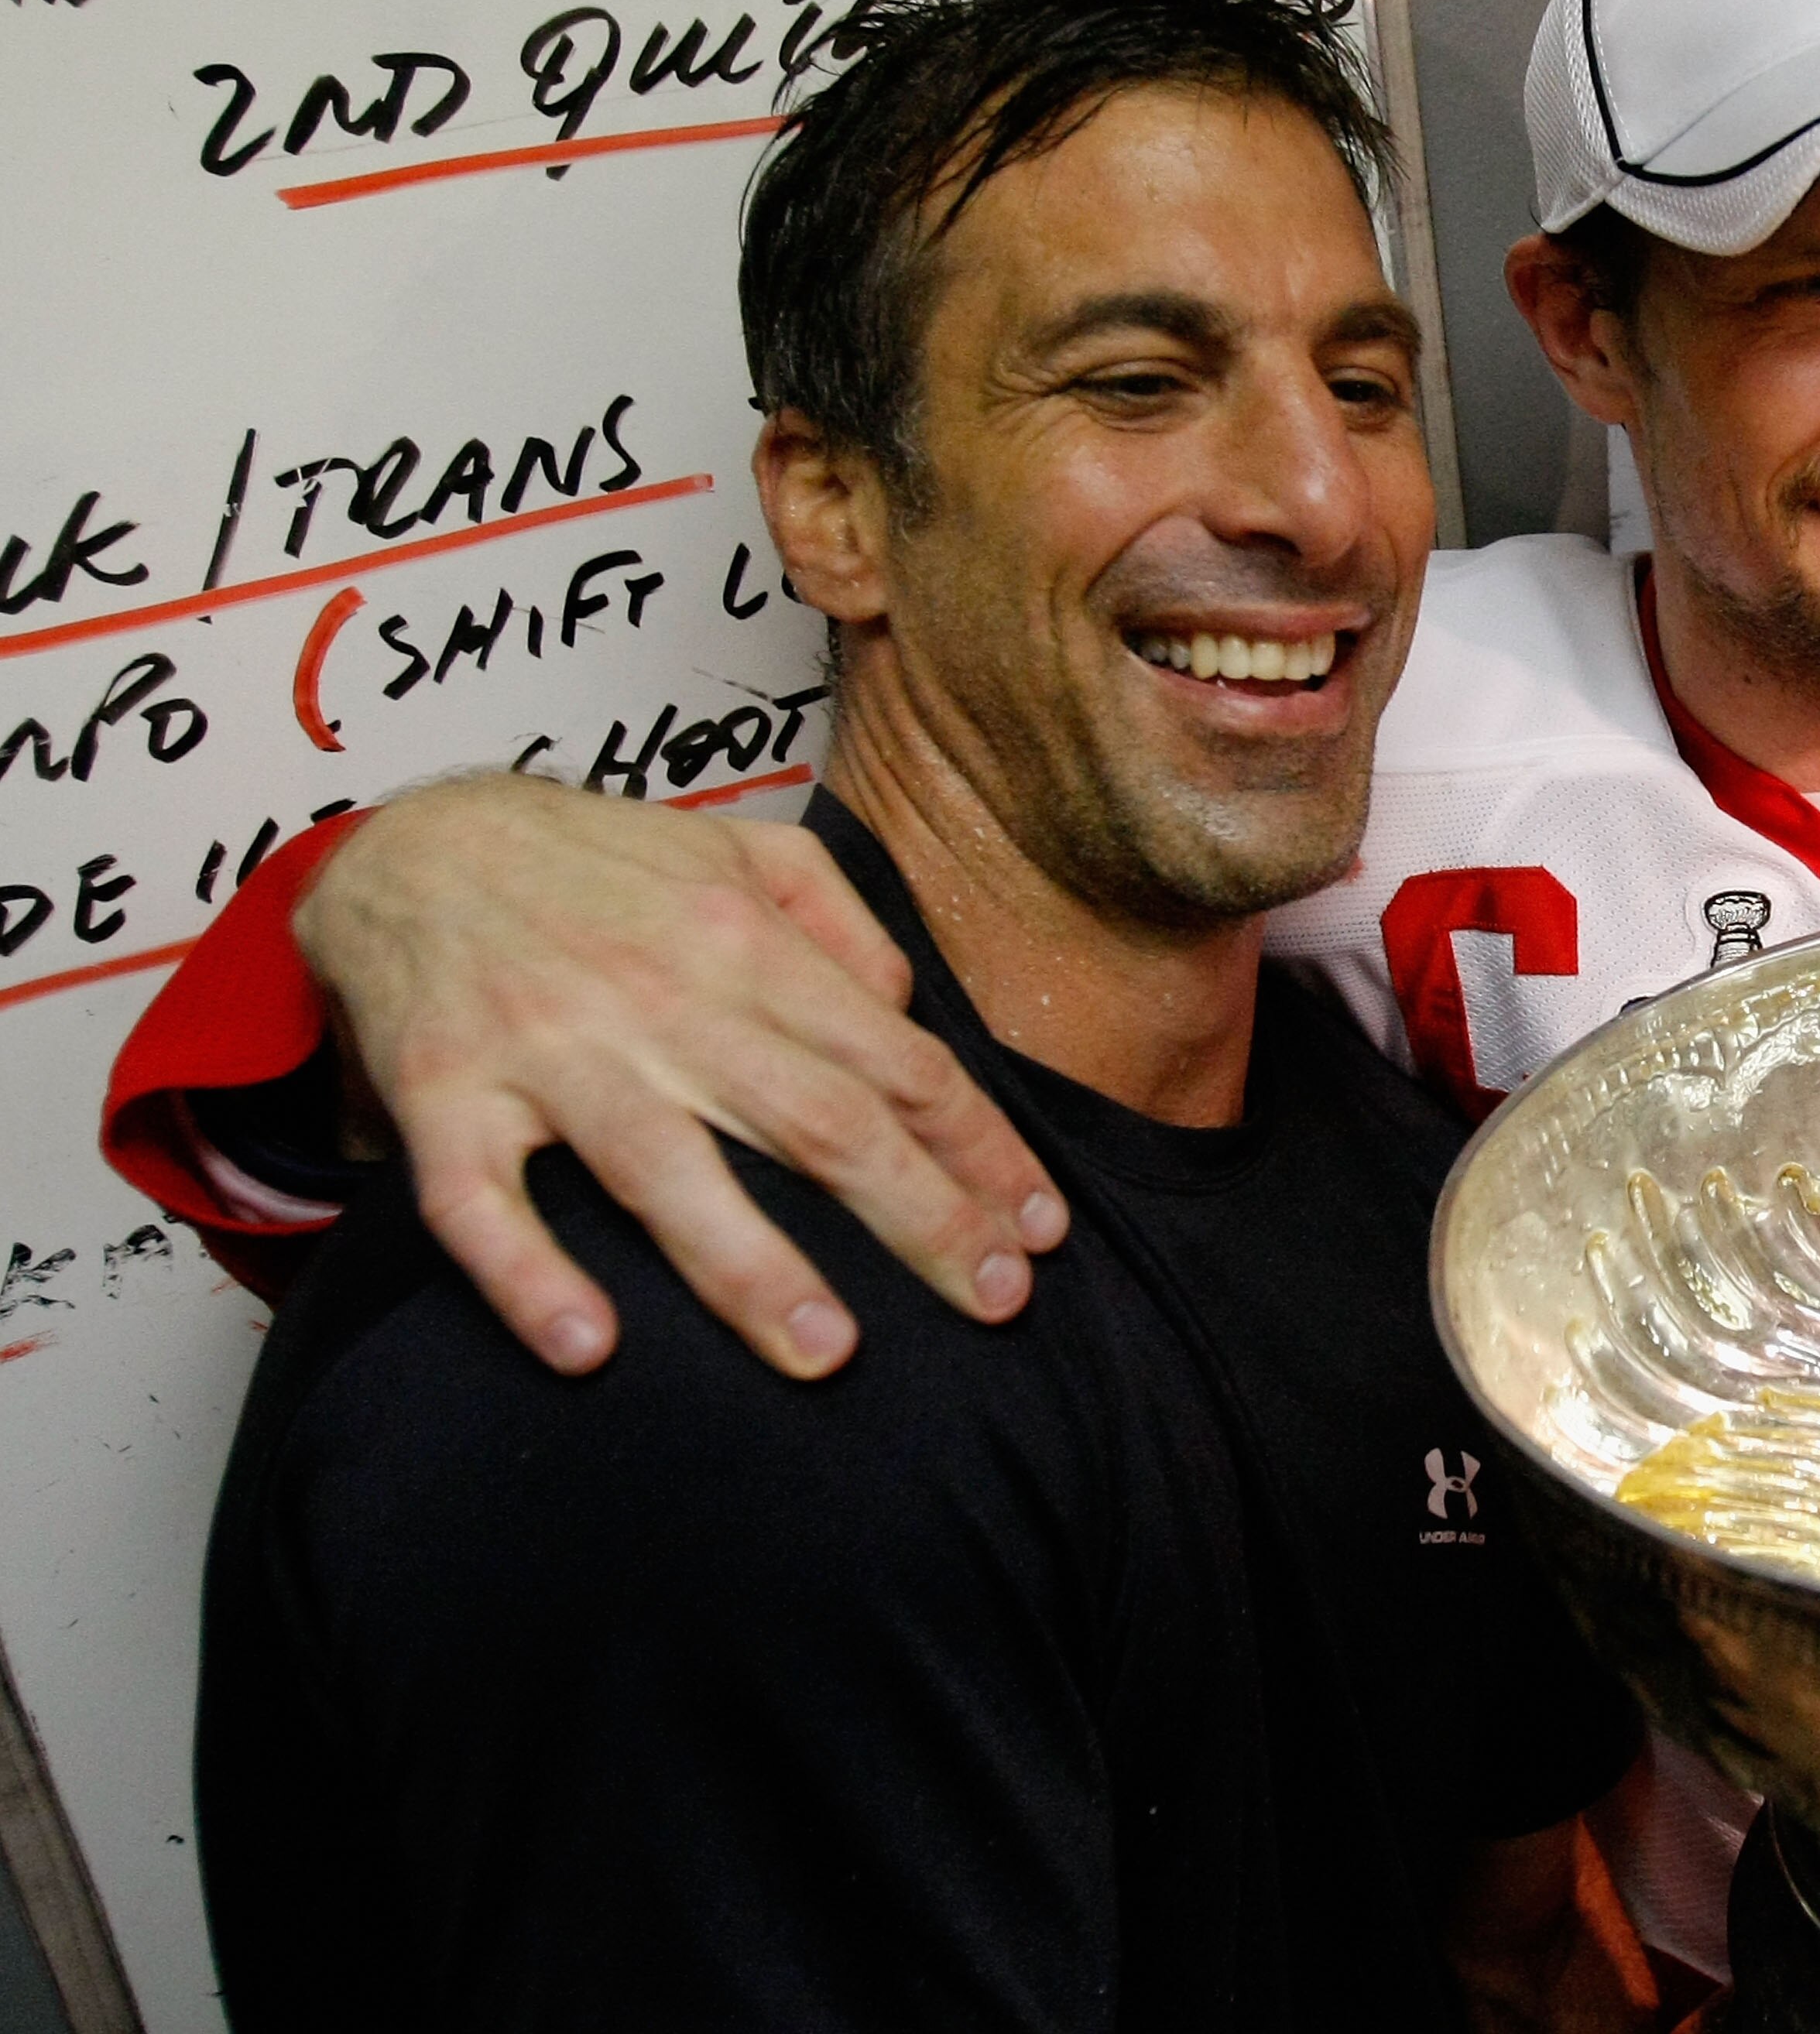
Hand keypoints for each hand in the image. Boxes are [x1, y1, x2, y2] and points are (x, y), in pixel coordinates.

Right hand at [293, 773, 1063, 1378]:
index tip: (1035, 1232)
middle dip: (916, 1219)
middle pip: (815, 1121)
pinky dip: (528, 1273)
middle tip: (992, 1306)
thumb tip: (907, 1013)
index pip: (896, 1061)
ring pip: (664, 1168)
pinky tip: (586, 1346)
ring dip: (748, 1267)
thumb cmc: (597, 864)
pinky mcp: (444, 1095)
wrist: (410, 840)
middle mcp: (662, 996)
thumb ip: (842, 924)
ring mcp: (550, 1049)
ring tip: (827, 1353)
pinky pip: (480, 1199)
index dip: (978, 1149)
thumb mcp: (745, 850)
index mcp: (745, 941)